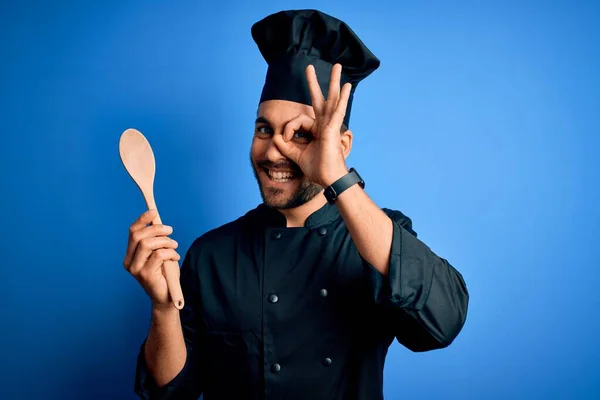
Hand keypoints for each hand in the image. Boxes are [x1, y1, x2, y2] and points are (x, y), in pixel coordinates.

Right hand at [123, 209, 180, 308]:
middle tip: (171, 231)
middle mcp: (129, 262)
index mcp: (130, 255)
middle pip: (138, 236)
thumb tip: (157, 221)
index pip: (132, 232)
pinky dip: (170, 253)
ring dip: (165, 241)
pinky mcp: (146, 275)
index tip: (154, 212)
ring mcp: (136, 269)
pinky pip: (159, 255)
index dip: (142, 220)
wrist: (168, 298)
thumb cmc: (165, 274)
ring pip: (147, 244)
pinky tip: (175, 258)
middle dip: (157, 229)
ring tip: (174, 246)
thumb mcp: (160, 253)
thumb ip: (156, 240)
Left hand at [273, 63, 350, 186]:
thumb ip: (286, 146)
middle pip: (320, 99)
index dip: (288, 128)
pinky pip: (337, 111)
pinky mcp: (333, 130)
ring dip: (333, 82)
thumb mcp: (297, 156)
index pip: (299, 120)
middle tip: (309, 67)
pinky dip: (342, 99)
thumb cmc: (318, 169)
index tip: (283, 139)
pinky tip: (346, 86)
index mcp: (317, 130)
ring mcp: (330, 125)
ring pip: (331, 99)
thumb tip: (275, 138)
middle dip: (314, 83)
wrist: (329, 179)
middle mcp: (324, 125)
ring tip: (337, 66)